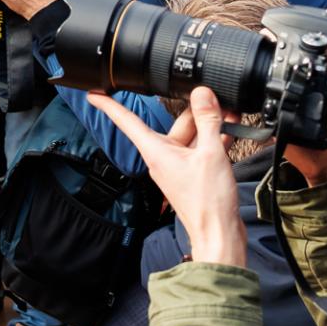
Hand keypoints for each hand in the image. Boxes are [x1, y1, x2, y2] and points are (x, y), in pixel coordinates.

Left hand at [85, 87, 244, 266]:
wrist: (219, 233)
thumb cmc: (208, 203)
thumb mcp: (210, 153)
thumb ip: (208, 121)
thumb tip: (202, 94)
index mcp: (156, 151)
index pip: (126, 121)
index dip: (110, 105)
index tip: (94, 92)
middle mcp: (163, 157)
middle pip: (176, 124)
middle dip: (197, 112)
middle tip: (218, 100)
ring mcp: (178, 165)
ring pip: (192, 136)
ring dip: (211, 126)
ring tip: (231, 115)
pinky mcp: (193, 173)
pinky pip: (200, 149)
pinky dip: (215, 140)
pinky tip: (232, 133)